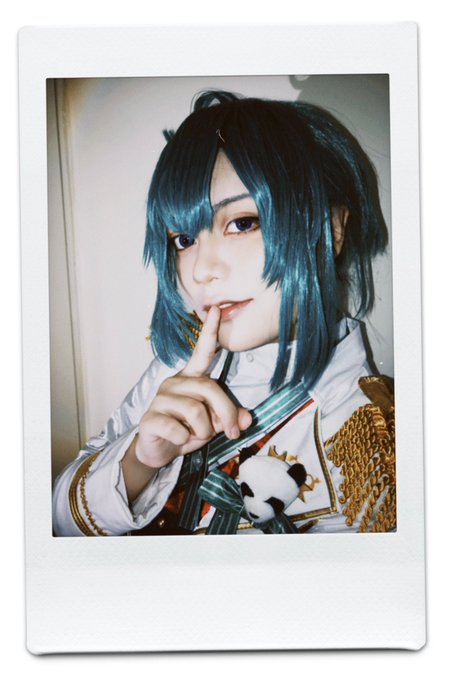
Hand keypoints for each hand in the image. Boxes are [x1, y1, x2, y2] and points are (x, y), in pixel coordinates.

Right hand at [134, 306, 251, 469]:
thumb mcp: (214, 424)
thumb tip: (247, 419)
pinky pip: (178, 428)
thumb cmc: (187, 431)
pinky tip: (179, 440)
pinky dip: (185, 439)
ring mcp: (160, 399)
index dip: (209, 332)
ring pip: (196, 411)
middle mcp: (175, 382)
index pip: (201, 352)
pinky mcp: (150, 417)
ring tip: (197, 435)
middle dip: (226, 413)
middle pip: (209, 388)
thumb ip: (230, 417)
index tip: (216, 310)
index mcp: (191, 378)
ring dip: (204, 430)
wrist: (158, 452)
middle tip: (232, 433)